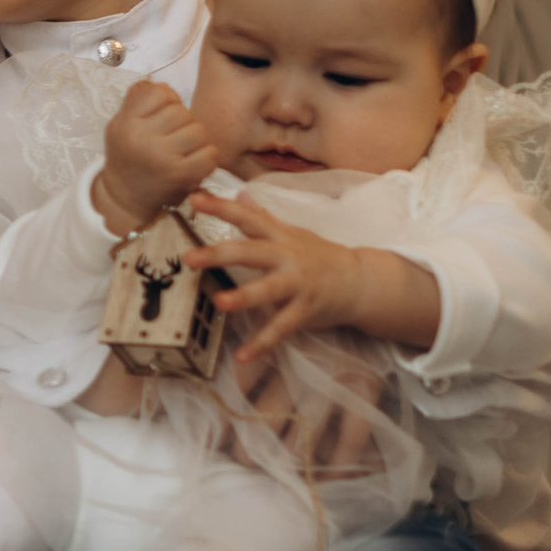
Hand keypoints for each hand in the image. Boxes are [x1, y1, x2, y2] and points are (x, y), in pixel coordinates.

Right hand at [94, 82, 217, 233]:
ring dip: (195, 140)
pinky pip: (210, 154)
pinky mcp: (181, 176)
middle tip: (171, 137)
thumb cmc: (127, 157)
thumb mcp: (120, 126)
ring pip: (198, 131)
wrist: (125, 198)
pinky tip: (193, 162)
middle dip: (181, 122)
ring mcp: (162, 158)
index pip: (159, 92)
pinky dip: (206, 157)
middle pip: (181, 112)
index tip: (160, 115)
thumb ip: (135, 102)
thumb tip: (156, 82)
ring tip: (182, 150)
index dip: (166, 100)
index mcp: (126, 124)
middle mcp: (141, 139)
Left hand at [183, 191, 437, 360]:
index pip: (248, 218)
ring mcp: (297, 284)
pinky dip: (261, 344)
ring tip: (219, 303)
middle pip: (251, 252)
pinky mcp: (305, 311)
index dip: (222, 208)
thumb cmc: (319, 255)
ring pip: (268, 290)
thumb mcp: (292, 232)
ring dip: (244, 297)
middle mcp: (288, 257)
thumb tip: (241, 194)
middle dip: (220, 254)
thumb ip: (263, 217)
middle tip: (190, 257)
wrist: (360, 281)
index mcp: (280, 237)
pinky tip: (241, 357)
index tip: (194, 200)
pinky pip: (280, 328)